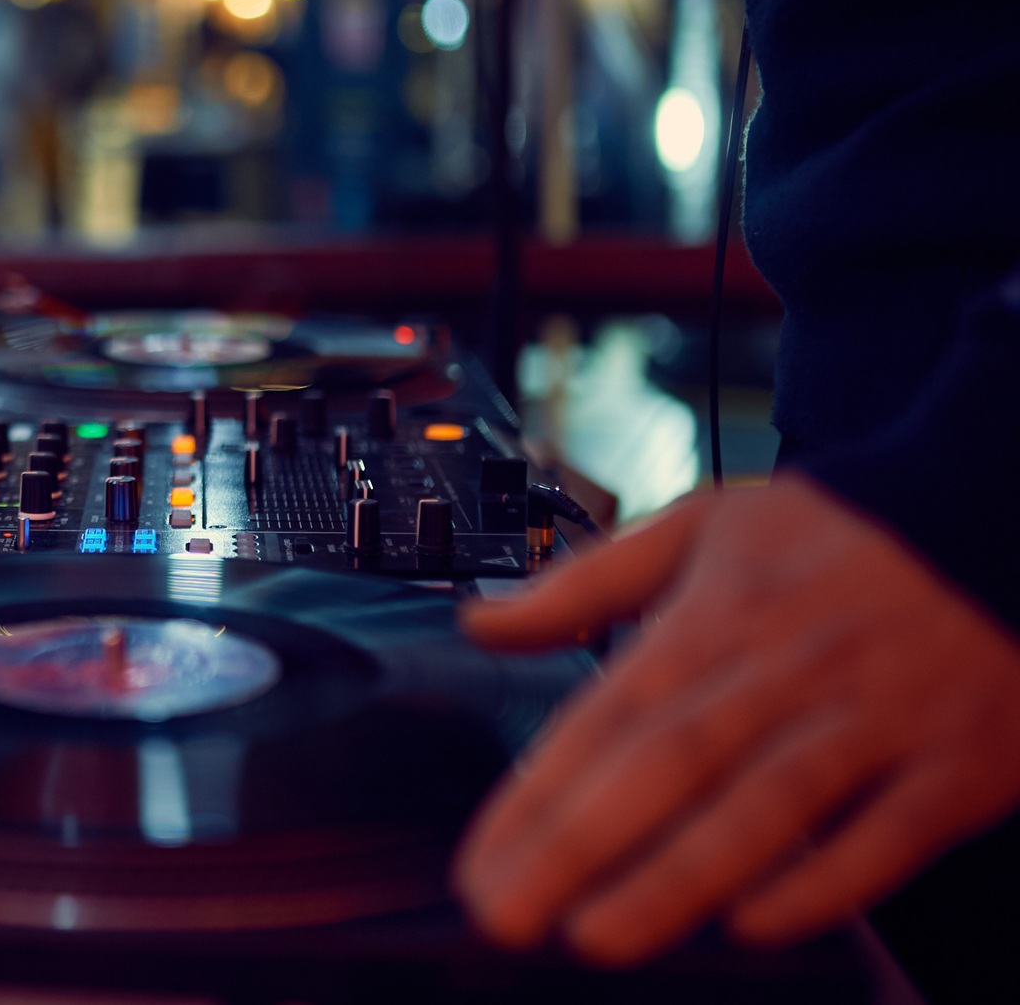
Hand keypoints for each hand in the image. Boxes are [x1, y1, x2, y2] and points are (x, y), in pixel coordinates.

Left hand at [452, 476, 1019, 964]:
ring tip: (597, 935)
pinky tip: (754, 924)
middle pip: (671, 764)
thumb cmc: (836, 536)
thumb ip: (586, 583)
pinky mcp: (959, 765)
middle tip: (509, 913)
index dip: (540, 790)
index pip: (609, 712)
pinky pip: (888, 834)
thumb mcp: (703, 526)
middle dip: (581, 845)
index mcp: (718, 615)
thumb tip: (481, 623)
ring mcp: (876, 719)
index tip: (483, 856)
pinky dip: (825, 881)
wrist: (992, 515)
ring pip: (766, 805)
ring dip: (677, 876)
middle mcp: (788, 669)